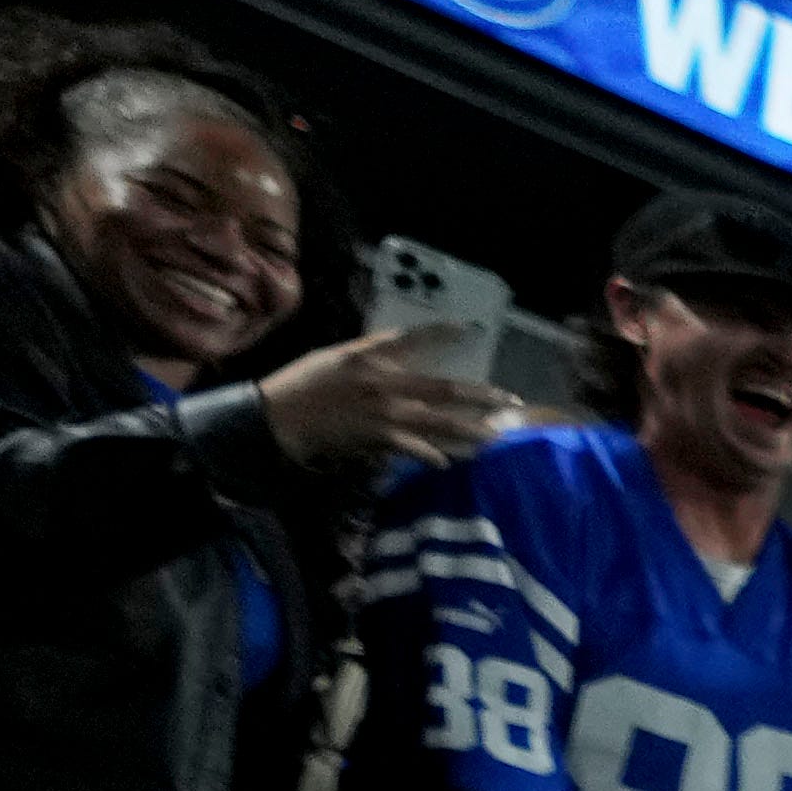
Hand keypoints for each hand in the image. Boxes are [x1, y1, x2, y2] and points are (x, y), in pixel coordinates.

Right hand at [251, 322, 503, 467]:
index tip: (471, 329)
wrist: (282, 415)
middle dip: (481, 396)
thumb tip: (402, 339)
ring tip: (496, 435)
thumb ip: (372, 348)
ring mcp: (386, 413)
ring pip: (440, 422)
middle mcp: (385, 383)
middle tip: (509, 400)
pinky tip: (448, 462)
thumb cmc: (307, 383)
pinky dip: (432, 456)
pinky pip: (416, 449)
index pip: (414, 340)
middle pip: (444, 389)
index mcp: (372, 357)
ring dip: (471, 430)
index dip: (444, 333)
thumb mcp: (337, 355)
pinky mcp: (380, 438)